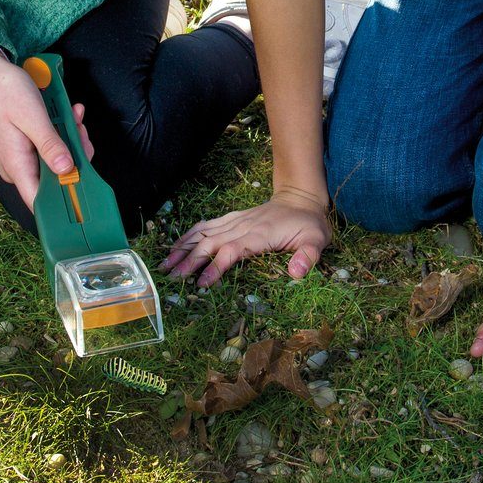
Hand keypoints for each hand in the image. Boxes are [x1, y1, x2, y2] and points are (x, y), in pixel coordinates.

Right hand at [0, 57, 93, 211]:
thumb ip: (49, 144)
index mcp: (16, 164)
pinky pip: (44, 149)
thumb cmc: (3, 91)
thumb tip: (66, 170)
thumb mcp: (32, 115)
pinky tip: (66, 115)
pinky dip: (58, 134)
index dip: (63, 198)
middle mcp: (14, 166)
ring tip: (73, 116)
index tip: (84, 181)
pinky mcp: (19, 147)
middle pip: (53, 179)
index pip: (38, 200)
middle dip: (74, 156)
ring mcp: (16, 157)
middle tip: (79, 127)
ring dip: (68, 141)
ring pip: (52, 162)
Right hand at [161, 187, 330, 287]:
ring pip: (204, 232)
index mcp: (260, 234)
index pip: (232, 250)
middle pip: (211, 242)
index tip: (200, 283)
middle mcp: (243, 225)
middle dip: (190, 259)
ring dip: (184, 247)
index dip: (216, 266)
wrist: (302, 199)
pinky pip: (206, 225)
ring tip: (165, 263)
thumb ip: (308, 256)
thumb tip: (296, 274)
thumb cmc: (309, 225)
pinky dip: (189, 235)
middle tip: (171, 278)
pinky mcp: (232, 218)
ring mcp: (235, 220)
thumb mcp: (317, 240)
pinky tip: (176, 246)